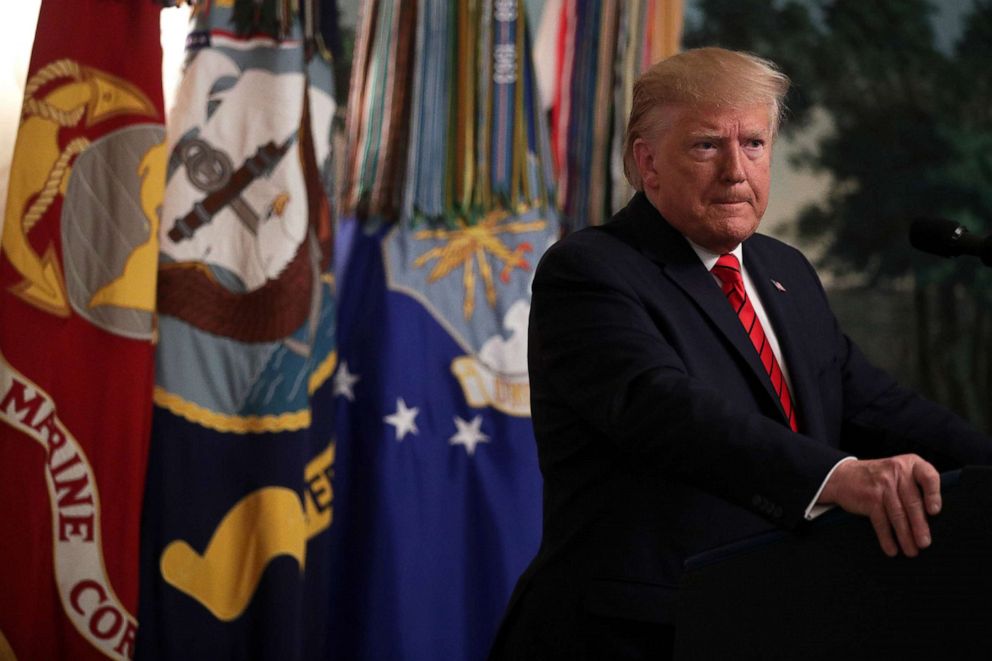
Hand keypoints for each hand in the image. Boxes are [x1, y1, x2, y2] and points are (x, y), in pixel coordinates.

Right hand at [818, 455, 940, 557]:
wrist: (844, 475)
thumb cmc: (880, 478)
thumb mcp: (900, 473)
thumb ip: (918, 487)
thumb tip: (934, 519)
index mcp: (911, 464)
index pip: (928, 476)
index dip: (933, 495)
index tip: (934, 512)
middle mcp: (897, 471)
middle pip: (912, 502)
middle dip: (919, 526)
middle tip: (924, 543)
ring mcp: (882, 484)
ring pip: (898, 514)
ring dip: (905, 536)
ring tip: (911, 550)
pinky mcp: (870, 497)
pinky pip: (881, 521)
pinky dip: (887, 537)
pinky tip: (891, 548)